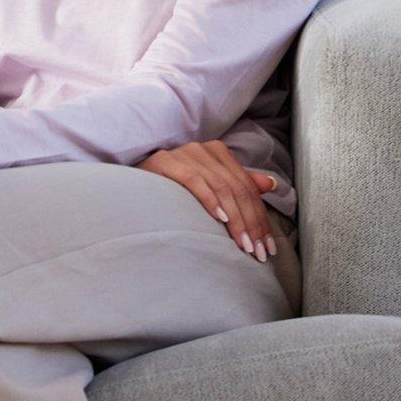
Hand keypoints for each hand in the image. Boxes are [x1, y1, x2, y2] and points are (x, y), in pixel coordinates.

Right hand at [140, 140, 281, 261]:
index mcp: (217, 152)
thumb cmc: (170, 190)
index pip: (247, 188)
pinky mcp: (165, 162)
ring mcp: (184, 153)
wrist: (130, 188)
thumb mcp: (209, 186)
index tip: (268, 246)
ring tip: (244, 244)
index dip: (261, 217)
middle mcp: (203, 149)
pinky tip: (221, 219)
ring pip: (222, 188)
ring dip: (236, 220)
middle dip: (251, 224)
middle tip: (258, 251)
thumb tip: (271, 184)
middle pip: (237, 189)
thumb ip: (238, 185)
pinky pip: (195, 181)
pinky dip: (210, 200)